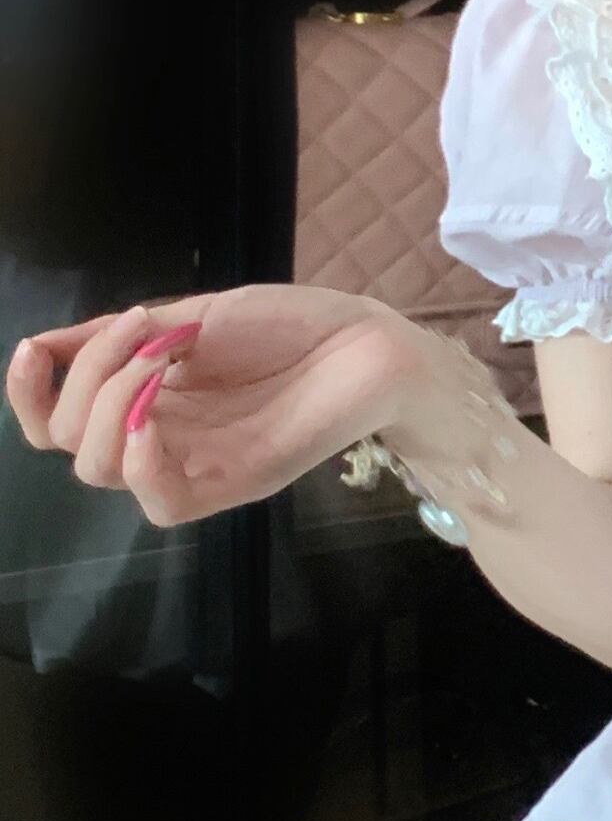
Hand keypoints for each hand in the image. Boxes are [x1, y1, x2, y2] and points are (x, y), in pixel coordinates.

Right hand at [6, 285, 439, 528]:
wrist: (369, 339)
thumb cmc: (291, 325)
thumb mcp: (189, 316)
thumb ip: (116, 339)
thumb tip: (42, 345)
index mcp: (143, 398)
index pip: (54, 421)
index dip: (26, 392)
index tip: (35, 348)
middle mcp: (161, 437)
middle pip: (67, 442)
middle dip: (84, 378)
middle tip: (144, 331)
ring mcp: (197, 463)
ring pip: (101, 470)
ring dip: (109, 405)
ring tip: (161, 358)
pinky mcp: (235, 483)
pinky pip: (162, 504)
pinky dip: (138, 465)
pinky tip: (148, 423)